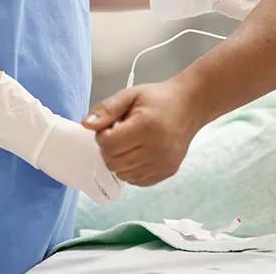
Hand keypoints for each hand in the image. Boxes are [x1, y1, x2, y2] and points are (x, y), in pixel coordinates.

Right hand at [0, 73, 120, 204]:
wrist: (45, 137)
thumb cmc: (65, 134)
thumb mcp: (92, 133)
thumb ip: (108, 144)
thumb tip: (121, 155)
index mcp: (110, 140)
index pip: (129, 158)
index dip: (126, 164)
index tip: (118, 167)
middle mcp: (107, 154)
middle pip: (124, 175)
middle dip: (119, 179)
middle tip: (111, 178)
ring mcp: (96, 168)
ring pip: (115, 190)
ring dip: (111, 190)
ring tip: (104, 186)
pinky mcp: (84, 181)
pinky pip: (102, 198)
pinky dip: (102, 197)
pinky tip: (96, 191)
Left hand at [82, 78, 204, 186]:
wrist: (190, 106)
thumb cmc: (158, 99)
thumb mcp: (130, 95)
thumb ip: (107, 109)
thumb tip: (86, 124)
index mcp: (146, 127)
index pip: (109, 144)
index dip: (103, 135)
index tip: (111, 126)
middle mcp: (157, 149)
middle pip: (113, 162)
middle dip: (109, 148)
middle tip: (119, 133)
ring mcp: (163, 164)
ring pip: (122, 174)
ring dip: (119, 160)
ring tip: (130, 142)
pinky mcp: (167, 172)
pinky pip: (136, 180)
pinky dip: (131, 169)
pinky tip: (139, 152)